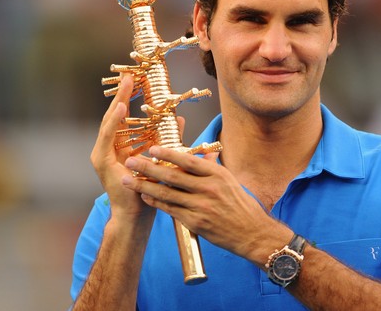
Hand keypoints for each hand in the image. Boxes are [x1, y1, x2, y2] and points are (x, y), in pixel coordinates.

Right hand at [90, 74, 154, 223]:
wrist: (138, 214)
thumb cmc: (150, 189)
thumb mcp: (161, 158)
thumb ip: (167, 138)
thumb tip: (179, 120)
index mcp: (121, 147)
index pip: (124, 118)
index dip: (128, 99)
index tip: (135, 80)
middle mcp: (109, 149)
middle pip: (115, 116)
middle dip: (122, 96)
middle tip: (129, 76)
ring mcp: (103, 155)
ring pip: (110, 123)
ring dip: (117, 103)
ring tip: (125, 86)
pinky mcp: (102, 162)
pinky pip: (108, 137)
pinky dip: (114, 122)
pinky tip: (121, 109)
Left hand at [121, 146, 289, 263]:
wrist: (252, 232)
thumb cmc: (241, 205)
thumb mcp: (230, 180)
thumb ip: (213, 167)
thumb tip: (203, 153)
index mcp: (217, 174)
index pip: (188, 160)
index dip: (168, 153)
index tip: (151, 148)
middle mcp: (208, 188)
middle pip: (172, 176)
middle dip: (148, 168)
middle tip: (131, 162)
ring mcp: (201, 206)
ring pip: (167, 194)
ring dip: (145, 186)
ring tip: (129, 180)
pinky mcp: (195, 222)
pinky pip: (170, 210)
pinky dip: (156, 202)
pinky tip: (145, 196)